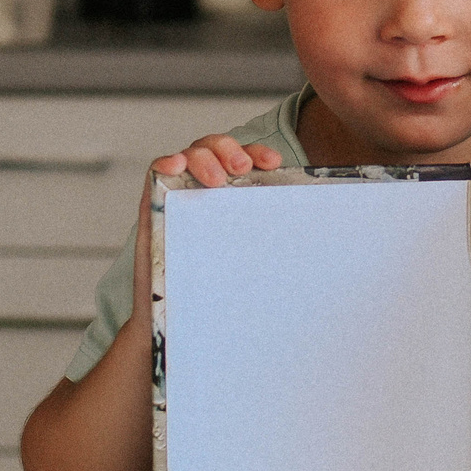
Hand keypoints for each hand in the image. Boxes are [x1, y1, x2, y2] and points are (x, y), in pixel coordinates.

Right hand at [134, 136, 285, 318]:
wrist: (182, 322)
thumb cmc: (221, 287)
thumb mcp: (252, 259)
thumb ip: (272, 242)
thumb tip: (316, 237)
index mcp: (231, 196)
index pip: (244, 160)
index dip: (257, 153)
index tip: (273, 164)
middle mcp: (205, 189)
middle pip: (215, 149)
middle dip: (230, 150)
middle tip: (241, 167)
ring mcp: (178, 196)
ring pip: (189, 156)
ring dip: (203, 158)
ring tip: (215, 179)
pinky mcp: (154, 207)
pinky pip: (155, 174)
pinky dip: (165, 163)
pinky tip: (176, 165)